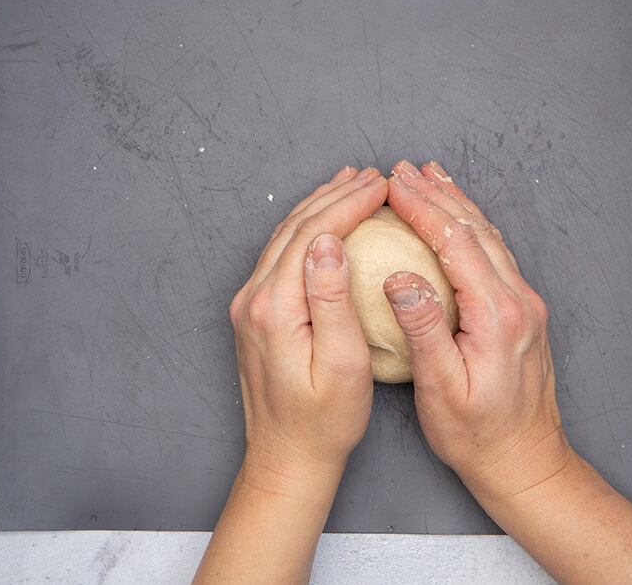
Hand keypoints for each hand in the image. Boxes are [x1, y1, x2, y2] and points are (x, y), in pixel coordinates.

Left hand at [228, 165, 386, 488]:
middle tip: (373, 175)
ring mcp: (249, 304)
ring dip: (319, 206)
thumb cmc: (324, 421)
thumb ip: (332, 300)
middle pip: (295, 227)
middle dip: (336, 195)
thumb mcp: (342, 365)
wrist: (286, 457)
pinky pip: (280, 256)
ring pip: (285, 237)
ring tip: (350, 183)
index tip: (382, 185)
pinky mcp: (255, 312)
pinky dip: (305, 230)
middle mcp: (253, 298)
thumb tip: (328, 242)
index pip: (314, 234)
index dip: (350, 204)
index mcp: (274, 307)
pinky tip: (324, 224)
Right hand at [384, 160, 572, 503]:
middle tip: (403, 169)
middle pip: (476, 229)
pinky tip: (458, 221)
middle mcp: (517, 301)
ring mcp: (524, 304)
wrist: (526, 461)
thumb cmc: (479, 435)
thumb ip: (424, 329)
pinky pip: (496, 254)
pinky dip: (472, 228)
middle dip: (437, 194)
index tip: (393, 185)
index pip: (456, 243)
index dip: (422, 209)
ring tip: (430, 177)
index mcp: (497, 315)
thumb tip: (399, 277)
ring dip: (457, 204)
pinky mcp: (522, 312)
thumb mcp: (443, 389)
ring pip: (489, 237)